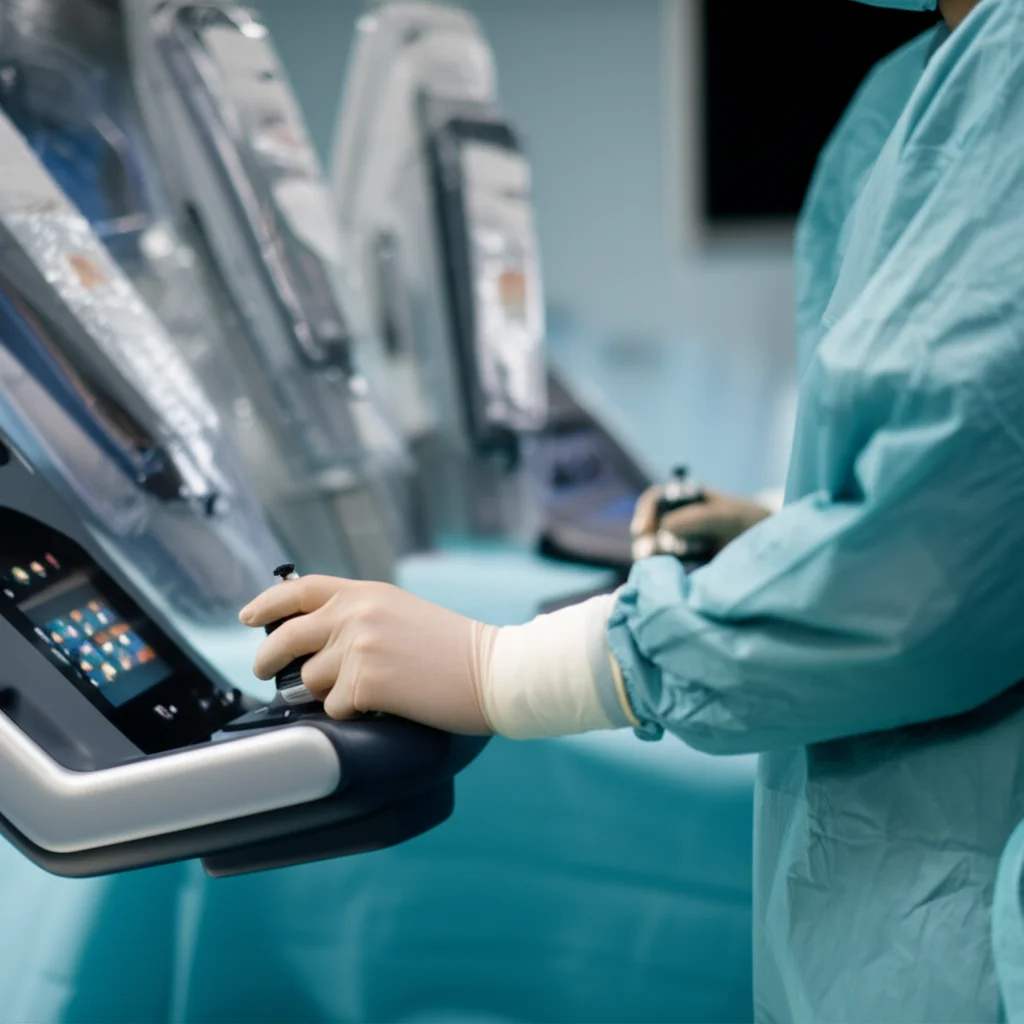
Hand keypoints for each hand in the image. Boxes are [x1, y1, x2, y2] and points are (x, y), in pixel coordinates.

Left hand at [239, 576, 496, 732]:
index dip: (269, 603)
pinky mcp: (364, 682)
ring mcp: (357, 647)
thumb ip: (360, 617)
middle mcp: (355, 614)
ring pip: (311, 680)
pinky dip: (353, 712)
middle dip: (269, 659)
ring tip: (370, 691)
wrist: (494, 670)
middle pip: (288, 637)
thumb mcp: (402, 612)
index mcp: (366, 593)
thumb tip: (317, 641)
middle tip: (265, 671)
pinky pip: (334, 707)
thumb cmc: (457, 648)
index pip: (301, 589)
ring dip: (330, 691)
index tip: (249, 617)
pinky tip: (384, 705)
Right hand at [630, 485, 771, 558]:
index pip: (656, 500)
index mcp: (689, 499)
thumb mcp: (729, 517)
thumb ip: (698, 518)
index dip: (645, 513)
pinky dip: (662, 571)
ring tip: (656, 566)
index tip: (642, 530)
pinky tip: (667, 577)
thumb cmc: (753, 525)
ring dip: (652, 557)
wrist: (776, 553)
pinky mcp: (686, 567)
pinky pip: (665, 567)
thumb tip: (664, 528)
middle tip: (645, 555)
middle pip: (650, 526)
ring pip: (655, 549)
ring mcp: (682, 544)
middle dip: (645, 540)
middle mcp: (681, 520)